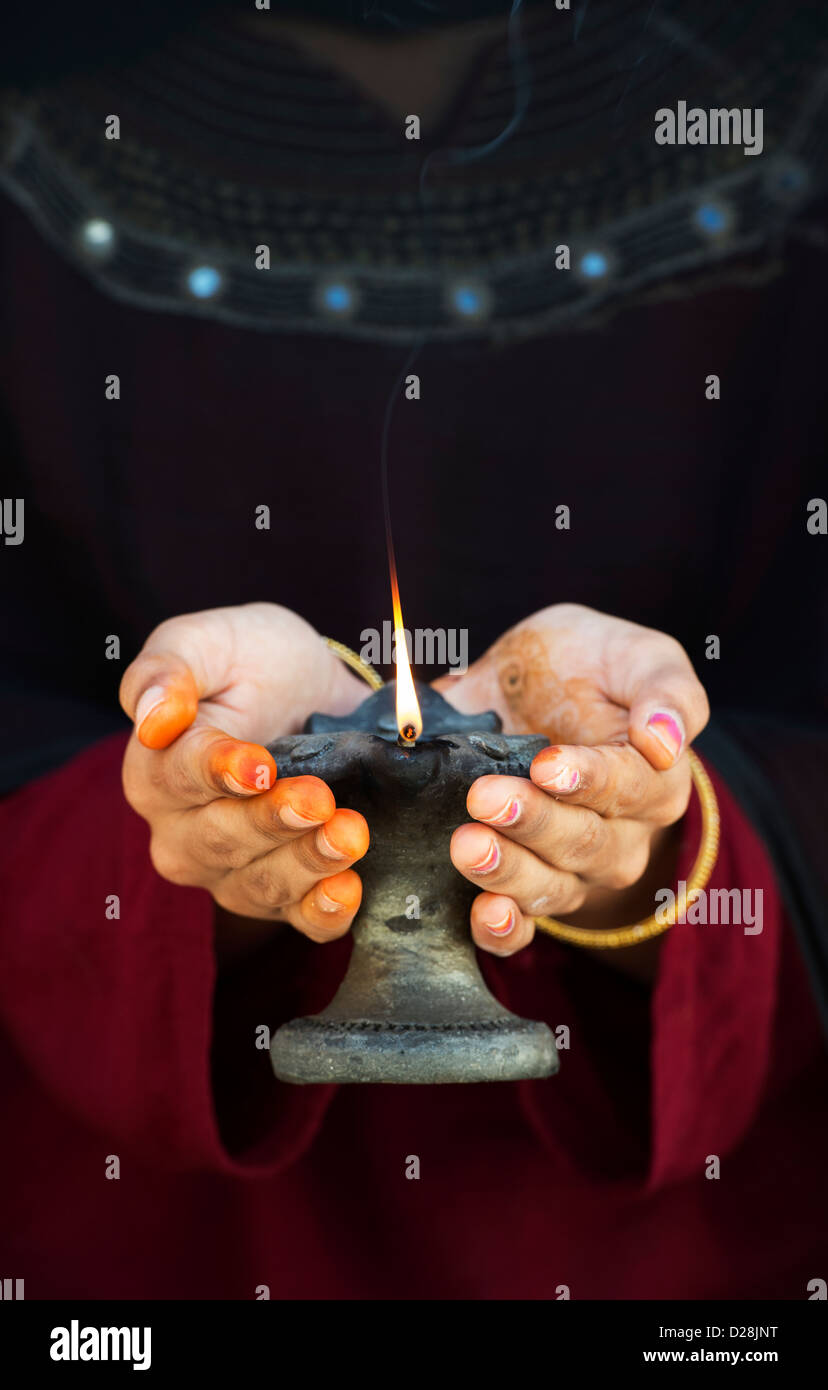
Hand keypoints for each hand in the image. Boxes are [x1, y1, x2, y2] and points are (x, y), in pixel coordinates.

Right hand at [120, 603, 369, 940]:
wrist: (320, 696)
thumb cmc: (254, 664)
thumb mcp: (210, 642)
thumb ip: (171, 667)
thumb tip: (152, 715)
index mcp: (155, 771)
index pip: (175, 778)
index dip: (216, 772)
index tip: (258, 765)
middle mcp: (184, 833)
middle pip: (218, 839)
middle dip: (270, 821)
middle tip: (319, 798)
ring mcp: (232, 872)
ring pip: (260, 883)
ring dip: (307, 862)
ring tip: (351, 833)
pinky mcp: (286, 896)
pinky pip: (299, 920)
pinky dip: (324, 912)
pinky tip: (349, 890)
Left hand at [434, 604, 709, 954]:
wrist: (527, 689)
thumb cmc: (586, 668)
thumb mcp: (631, 654)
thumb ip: (665, 688)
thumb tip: (666, 740)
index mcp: (654, 780)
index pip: (631, 787)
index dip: (590, 779)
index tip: (548, 764)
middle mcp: (620, 837)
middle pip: (585, 841)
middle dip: (534, 822)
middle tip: (487, 797)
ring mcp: (572, 872)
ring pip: (550, 887)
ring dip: (508, 872)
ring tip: (468, 845)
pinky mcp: (525, 891)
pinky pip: (521, 928)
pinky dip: (502, 930)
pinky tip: (483, 914)